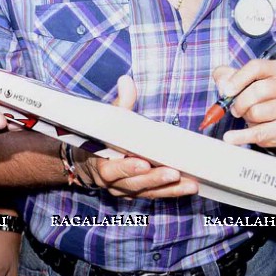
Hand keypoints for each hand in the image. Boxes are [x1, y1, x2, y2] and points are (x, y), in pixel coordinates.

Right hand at [73, 76, 199, 199]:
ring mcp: (125, 190)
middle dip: (154, 179)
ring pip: (147, 192)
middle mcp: (112, 182)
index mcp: (100, 164)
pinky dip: (171, 191)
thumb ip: (119, 104)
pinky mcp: (137, 193)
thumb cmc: (98, 139)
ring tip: (190, 183)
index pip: (112, 169)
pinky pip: (155, 194)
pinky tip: (189, 186)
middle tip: (174, 173)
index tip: (143, 163)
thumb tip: (126, 81)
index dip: (126, 168)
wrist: (85, 163)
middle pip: (134, 184)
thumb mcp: (105, 121)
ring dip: (169, 189)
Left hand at [211, 58, 275, 148]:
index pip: (257, 67)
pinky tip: (231, 137)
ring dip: (246, 116)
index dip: (238, 79)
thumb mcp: (242, 79)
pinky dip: (242, 136)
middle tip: (234, 108)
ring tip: (249, 115)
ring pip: (258, 112)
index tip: (226, 91)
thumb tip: (223, 85)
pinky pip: (260, 133)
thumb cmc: (259, 93)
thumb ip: (226, 76)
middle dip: (240, 102)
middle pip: (259, 90)